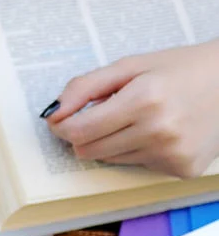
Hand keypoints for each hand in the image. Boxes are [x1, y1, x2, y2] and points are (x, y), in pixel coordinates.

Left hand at [47, 42, 218, 177]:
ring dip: (113, 142)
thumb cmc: (179, 69)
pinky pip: (139, 166)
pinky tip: (160, 131)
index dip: (63, 126)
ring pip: (111, 160)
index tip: (62, 118)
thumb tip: (53, 113)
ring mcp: (173, 154)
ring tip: (139, 118)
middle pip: (89, 150)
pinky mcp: (183, 169)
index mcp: (144, 100)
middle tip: (101, 114)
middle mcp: (160, 131)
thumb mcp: (130, 66)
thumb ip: (85, 87)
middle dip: (85, 134)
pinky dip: (139, 150)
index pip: (79, 130)